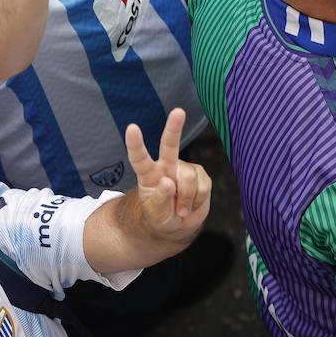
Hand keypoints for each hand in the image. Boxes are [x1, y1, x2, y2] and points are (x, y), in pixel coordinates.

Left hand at [123, 108, 209, 241]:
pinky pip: (203, 186)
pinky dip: (198, 200)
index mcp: (148, 174)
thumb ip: (159, 201)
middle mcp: (166, 166)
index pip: (140, 158)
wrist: (178, 224)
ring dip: (186, 199)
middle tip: (178, 111)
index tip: (132, 128)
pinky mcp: (201, 175)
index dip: (136, 144)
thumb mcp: (155, 215)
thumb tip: (167, 182)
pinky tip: (191, 204)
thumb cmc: (161, 218)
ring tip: (181, 210)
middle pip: (170, 145)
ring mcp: (184, 169)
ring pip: (188, 178)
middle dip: (174, 128)